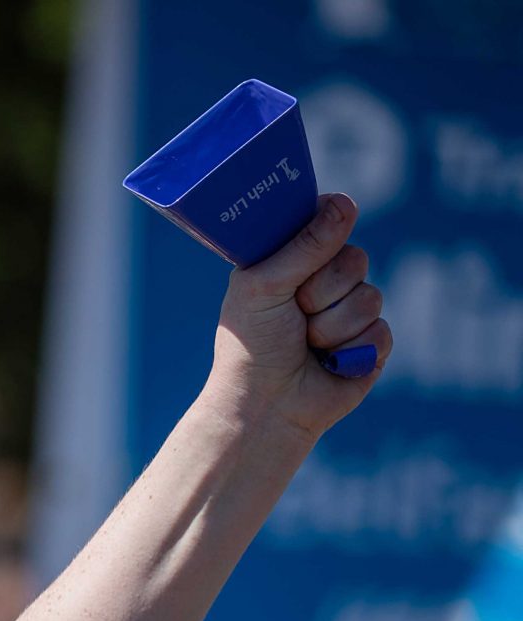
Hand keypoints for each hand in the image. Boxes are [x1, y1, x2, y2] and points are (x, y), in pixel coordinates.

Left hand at [210, 191, 389, 443]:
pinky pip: (381, 330)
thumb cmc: (251, 345)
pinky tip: (328, 363)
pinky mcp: (370, 343)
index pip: (329, 221)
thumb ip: (304, 245)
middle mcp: (325, 281)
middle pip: (355, 258)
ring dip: (332, 326)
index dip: (326, 232)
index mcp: (293, 260)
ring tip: (306, 344)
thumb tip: (346, 202)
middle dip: (322, 291)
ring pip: (371, 296)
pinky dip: (350, 350)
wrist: (264, 405)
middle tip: (294, 313)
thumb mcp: (264, 286)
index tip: (309, 251)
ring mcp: (350, 311)